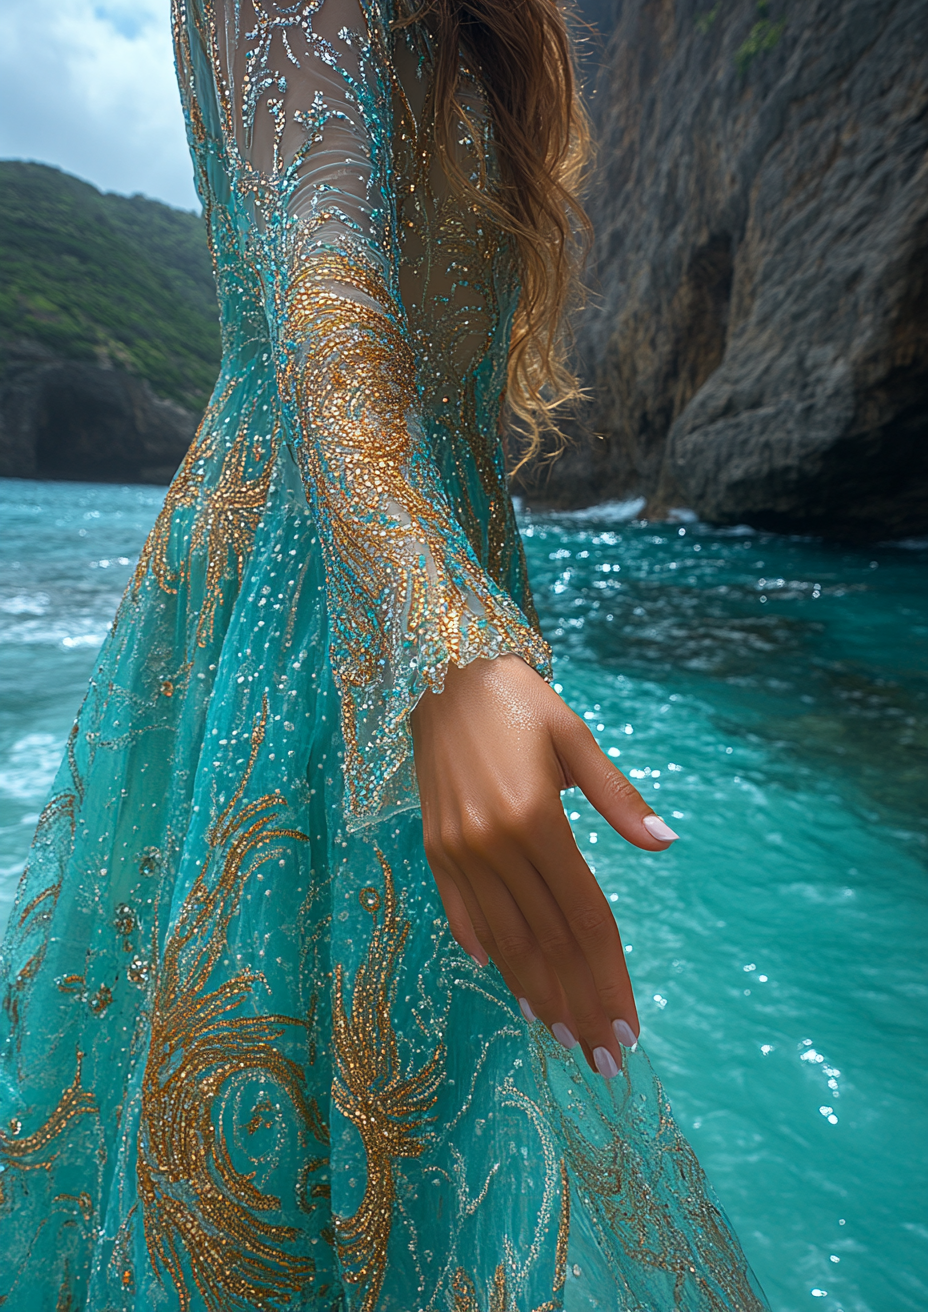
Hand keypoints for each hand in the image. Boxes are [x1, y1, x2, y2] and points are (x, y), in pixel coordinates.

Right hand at [410, 654, 678, 1077]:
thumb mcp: (575, 736)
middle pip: (548, 942)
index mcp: (536, 819)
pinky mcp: (433, 848)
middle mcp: (493, 844)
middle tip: (605, 1059)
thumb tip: (666, 842)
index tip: (628, 1026)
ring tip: (564, 1035)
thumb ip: (616, 795)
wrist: (439, 670)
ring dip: (537, 992)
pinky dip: (486, 951)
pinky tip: (509, 981)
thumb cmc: (517, 699)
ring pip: (504, 939)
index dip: (610, 976)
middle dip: (580, 1004)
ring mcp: (457, 851)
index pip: (585, 917)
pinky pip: (462, 913)